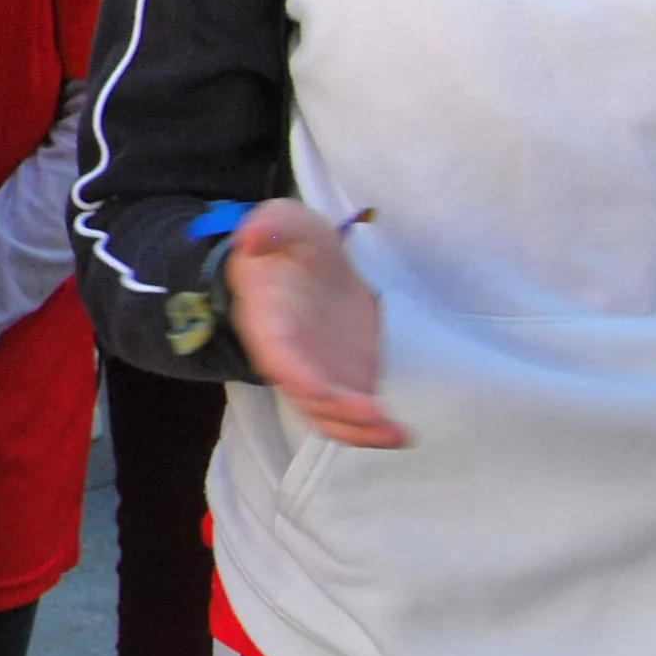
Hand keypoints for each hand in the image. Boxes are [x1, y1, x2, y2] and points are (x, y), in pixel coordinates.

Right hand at [225, 198, 402, 447]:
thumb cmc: (291, 244)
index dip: (304, 380)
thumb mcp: (284, 221)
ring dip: (360, 431)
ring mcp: (317, 373)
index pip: (279, 357)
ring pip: (328, 416)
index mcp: (268, 319)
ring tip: (398, 434)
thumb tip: (252, 239)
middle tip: (380, 418)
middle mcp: (288, 357)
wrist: (303, 264)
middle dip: (341, 414)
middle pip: (306, 398)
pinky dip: (373, 429)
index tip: (332, 391)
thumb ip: (270, 225)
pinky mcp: (344, 379)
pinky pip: (352, 415)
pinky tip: (403, 431)